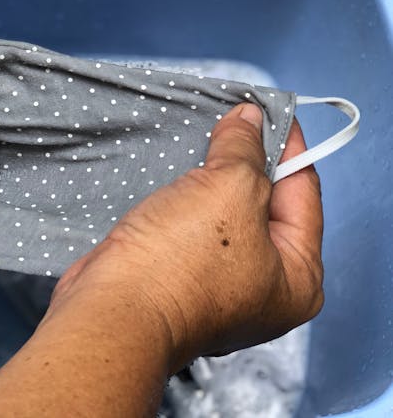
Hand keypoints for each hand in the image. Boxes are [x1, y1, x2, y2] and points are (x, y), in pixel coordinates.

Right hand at [0, 102, 323, 416]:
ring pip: (223, 216)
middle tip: (234, 119)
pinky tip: (176, 172)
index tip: (271, 109)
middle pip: (264, 205)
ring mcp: (218, 288)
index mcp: (297, 278)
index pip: (303, 192)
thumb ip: (245, 149)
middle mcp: (264, 288)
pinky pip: (192, 228)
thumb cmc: (182, 258)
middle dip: (248, 161)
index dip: (288, 145)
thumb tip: (250, 118)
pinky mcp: (178, 280)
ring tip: (204, 137)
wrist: (113, 308)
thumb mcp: (228, 188)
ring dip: (212, 179)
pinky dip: (187, 200)